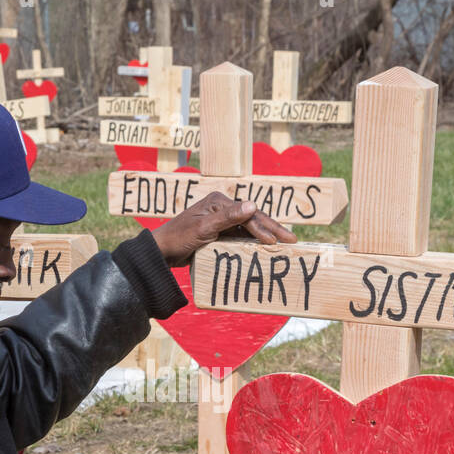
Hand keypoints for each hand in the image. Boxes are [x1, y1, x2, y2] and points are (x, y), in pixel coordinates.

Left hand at [150, 192, 295, 267]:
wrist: (162, 251)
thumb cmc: (179, 237)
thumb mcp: (203, 228)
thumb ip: (228, 218)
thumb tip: (252, 205)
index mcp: (219, 202)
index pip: (248, 214)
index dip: (264, 228)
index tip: (277, 241)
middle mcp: (222, 208)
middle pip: (252, 218)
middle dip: (273, 229)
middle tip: (292, 240)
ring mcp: (221, 220)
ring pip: (249, 227)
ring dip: (265, 236)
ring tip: (283, 245)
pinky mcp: (219, 232)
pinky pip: (240, 235)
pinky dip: (253, 242)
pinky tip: (263, 249)